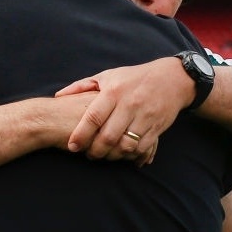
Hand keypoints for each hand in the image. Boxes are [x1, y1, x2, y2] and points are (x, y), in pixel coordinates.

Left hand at [55, 57, 189, 163]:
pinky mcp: (157, 127)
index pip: (93, 117)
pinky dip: (130, 155)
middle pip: (108, 136)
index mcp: (114, 91)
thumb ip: (82, 85)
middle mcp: (129, 104)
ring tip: (105, 156)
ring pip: (125, 145)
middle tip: (88, 155)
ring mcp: (145, 116)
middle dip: (95, 151)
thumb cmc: (134, 77)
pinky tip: (123, 154)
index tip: (72, 146)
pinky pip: (141, 148)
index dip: (81, 134)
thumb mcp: (108, 75)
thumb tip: (58, 96)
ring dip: (112, 156)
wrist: (173, 79)